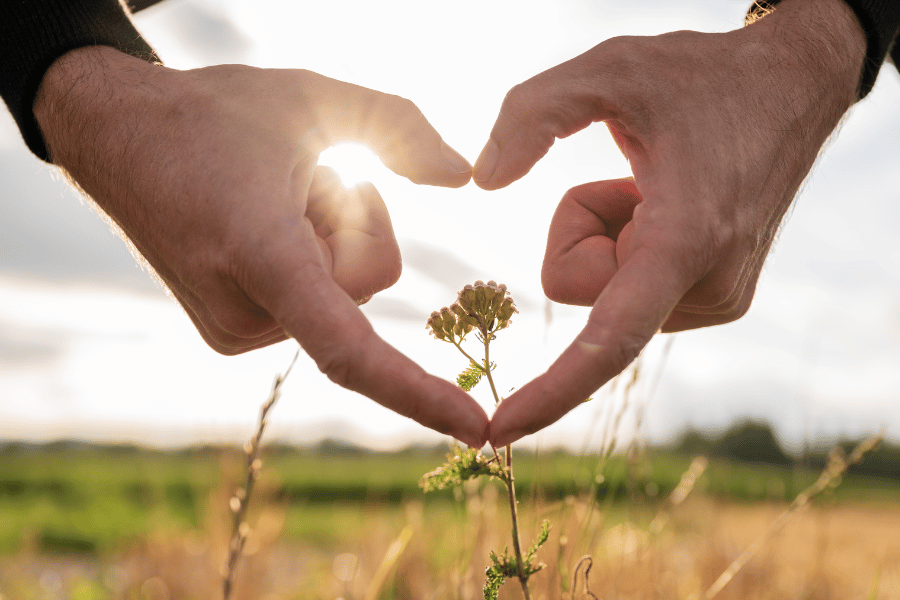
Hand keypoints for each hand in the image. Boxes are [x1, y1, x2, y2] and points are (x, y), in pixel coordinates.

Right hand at [33, 46, 488, 446]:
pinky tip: (260, 225)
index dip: (420, 393)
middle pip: (365, 283)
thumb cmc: (216, 114)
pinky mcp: (228, 333)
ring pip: (342, 296)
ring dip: (329, 239)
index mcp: (260, 252)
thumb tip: (463, 177)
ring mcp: (231, 329)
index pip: (350, 349)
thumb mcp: (315, 95)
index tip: (477, 429)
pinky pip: (314, 305)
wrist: (120, 137)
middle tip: (298, 177)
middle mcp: (241, 309)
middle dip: (357, 221)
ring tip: (267, 200)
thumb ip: (400, 126)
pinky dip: (310, 263)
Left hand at [475, 0, 865, 445]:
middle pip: (581, 289)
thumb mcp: (610, 68)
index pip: (607, 340)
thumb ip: (532, 113)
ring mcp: (717, 300)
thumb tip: (481, 183)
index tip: (498, 431)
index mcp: (686, 240)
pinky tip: (671, 204)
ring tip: (662, 188)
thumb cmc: (702, 77)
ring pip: (604, 291)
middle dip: (582, 231)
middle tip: (637, 177)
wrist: (790, 88)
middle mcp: (708, 288)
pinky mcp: (717, 299)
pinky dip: (630, 245)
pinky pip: (630, 288)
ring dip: (611, 236)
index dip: (550, 390)